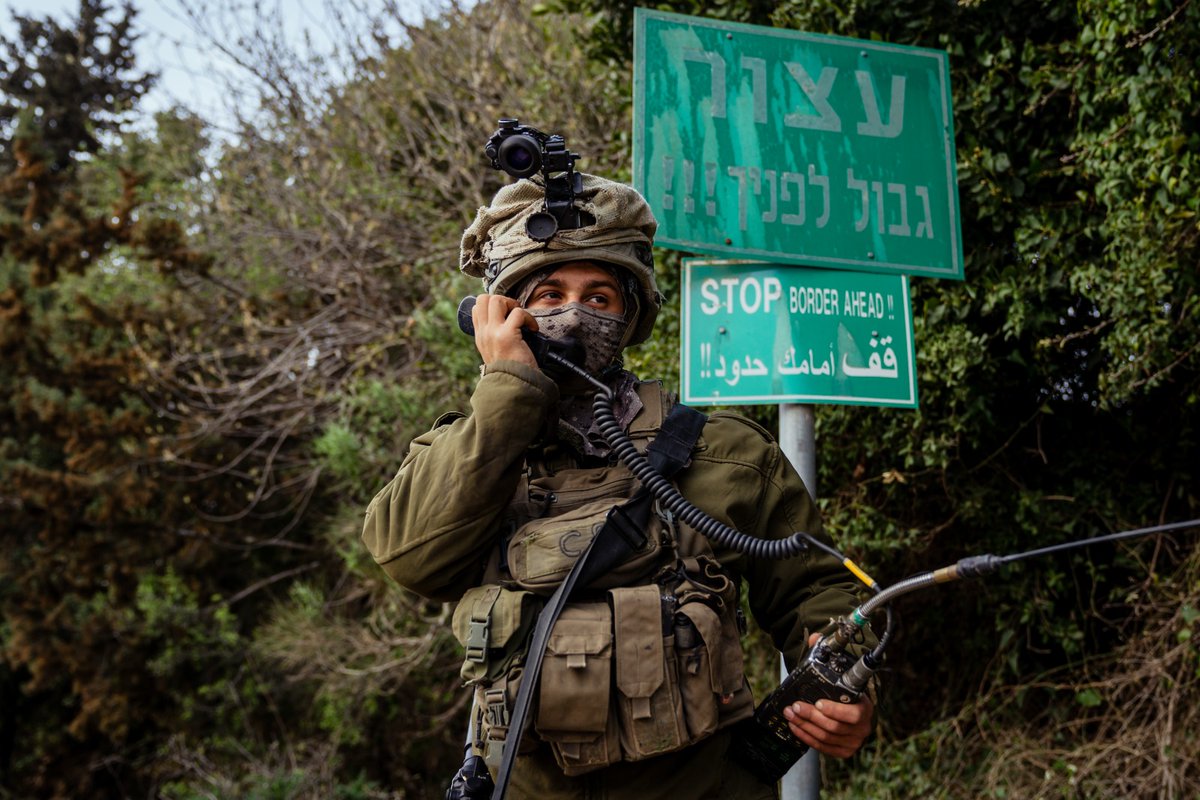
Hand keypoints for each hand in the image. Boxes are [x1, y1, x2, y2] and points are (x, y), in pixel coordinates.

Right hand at [471, 293, 538, 367]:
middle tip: (514, 313)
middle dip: (502, 300)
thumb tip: (508, 324)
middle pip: (483, 299)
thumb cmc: (512, 371)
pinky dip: (529, 318)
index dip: (493, 305)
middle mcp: (484, 333)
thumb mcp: (496, 353)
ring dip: (513, 304)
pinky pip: (518, 312)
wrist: (515, 387)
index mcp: (480, 336)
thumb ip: (496, 339)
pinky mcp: (507, 335)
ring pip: (496, 300)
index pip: (477, 308)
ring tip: (521, 318)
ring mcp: (493, 333)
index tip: (507, 314)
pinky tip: (533, 329)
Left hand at [781, 632, 874, 757]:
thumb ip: (825, 654)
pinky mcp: (843, 751)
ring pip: (825, 737)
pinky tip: (795, 727)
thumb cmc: (841, 691)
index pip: (853, 713)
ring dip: (804, 726)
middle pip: (834, 726)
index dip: (835, 710)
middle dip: (811, 716)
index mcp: (865, 707)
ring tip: (790, 714)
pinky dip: (806, 737)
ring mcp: (853, 741)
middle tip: (794, 706)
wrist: (848, 709)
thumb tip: (815, 637)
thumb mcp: (837, 673)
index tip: (818, 702)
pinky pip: (823, 747)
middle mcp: (862, 727)